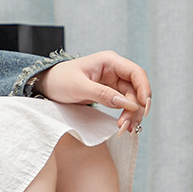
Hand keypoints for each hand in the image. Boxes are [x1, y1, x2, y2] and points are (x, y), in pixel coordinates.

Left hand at [33, 50, 151, 133]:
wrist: (48, 85)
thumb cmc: (60, 80)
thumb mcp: (79, 87)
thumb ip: (102, 94)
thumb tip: (126, 103)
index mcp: (109, 61)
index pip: (136, 73)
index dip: (144, 90)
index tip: (143, 108)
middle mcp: (115, 70)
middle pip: (135, 90)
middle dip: (134, 109)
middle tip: (126, 127)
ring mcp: (113, 82)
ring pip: (131, 100)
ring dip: (131, 115)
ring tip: (124, 130)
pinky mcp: (110, 94)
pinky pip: (124, 105)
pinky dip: (125, 116)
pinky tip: (124, 127)